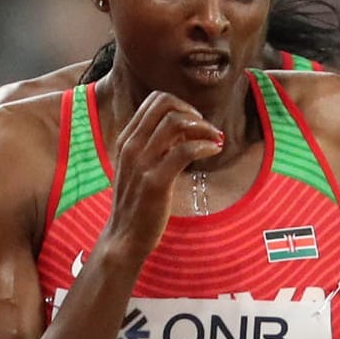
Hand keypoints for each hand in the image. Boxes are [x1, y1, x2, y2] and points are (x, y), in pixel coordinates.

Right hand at [104, 91, 224, 257]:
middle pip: (165, 105)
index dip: (180, 106)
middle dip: (193, 112)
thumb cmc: (136, 203)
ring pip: (176, 123)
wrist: (124, 237)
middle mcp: (131, 146)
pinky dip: (205, 146)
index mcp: (126, 140)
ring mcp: (142, 163)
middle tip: (206, 130)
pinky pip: (186, 150)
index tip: (193, 123)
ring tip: (214, 140)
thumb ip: (155, 145)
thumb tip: (183, 128)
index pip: (154, 101)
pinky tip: (214, 151)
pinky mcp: (156, 181)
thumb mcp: (139, 167)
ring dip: (203, 127)